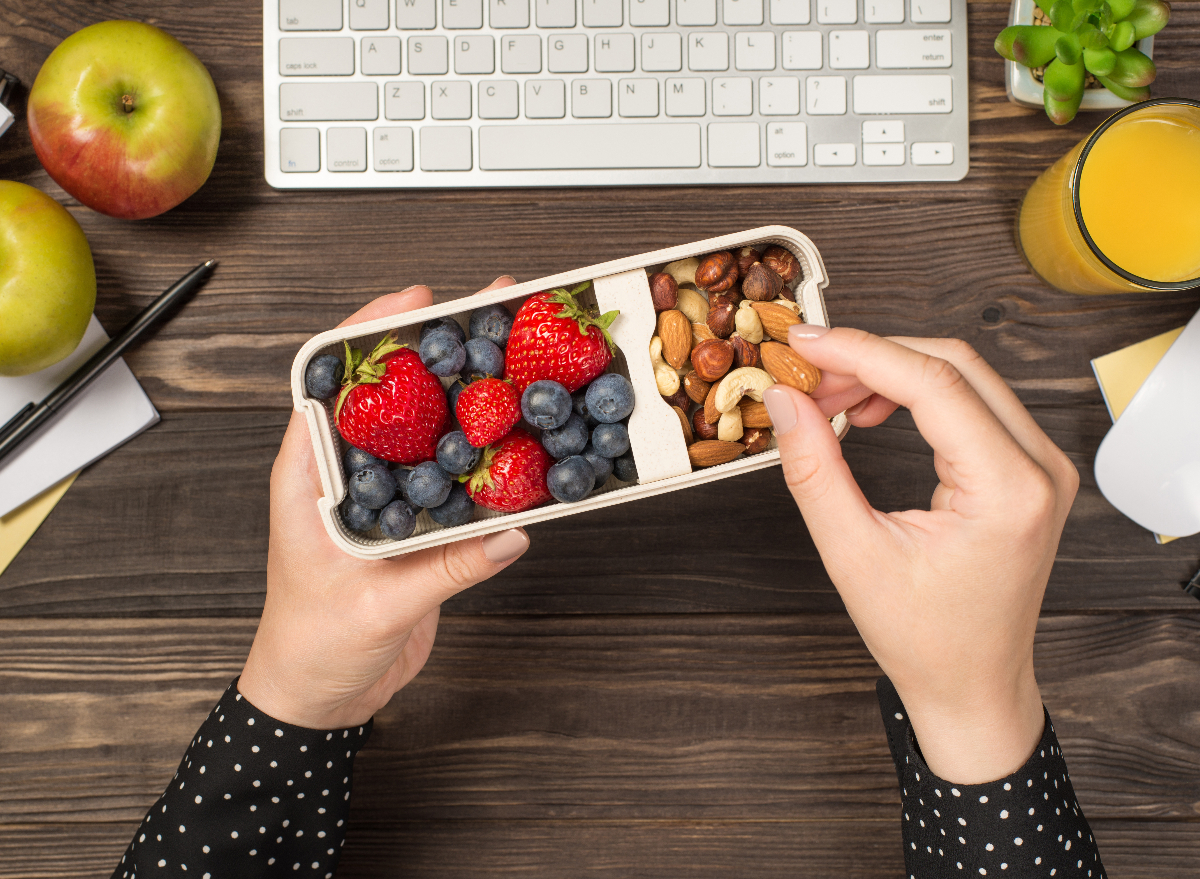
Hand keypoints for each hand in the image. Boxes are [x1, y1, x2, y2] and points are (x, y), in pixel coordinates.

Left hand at [239, 278, 529, 729]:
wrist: (321, 696)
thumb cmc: (312, 648)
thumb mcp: (375, 607)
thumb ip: (444, 570)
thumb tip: (510, 533)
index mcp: (309, 477)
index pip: (330, 382)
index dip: (370, 333)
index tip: (416, 301)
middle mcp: (345, 474)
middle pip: (389, 391)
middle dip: (435, 347)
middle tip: (487, 310)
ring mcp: (382, 496)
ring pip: (425, 425)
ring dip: (465, 392)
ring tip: (513, 356)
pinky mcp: (412, 522)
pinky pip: (451, 473)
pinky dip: (483, 451)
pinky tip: (519, 437)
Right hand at [762, 325, 1078, 783]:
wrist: (973, 684)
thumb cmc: (925, 638)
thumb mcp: (853, 555)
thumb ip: (814, 471)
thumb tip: (785, 401)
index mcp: (1007, 490)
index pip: (933, 383)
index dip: (860, 352)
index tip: (803, 343)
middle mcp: (1038, 467)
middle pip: (952, 364)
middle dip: (871, 358)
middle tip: (807, 375)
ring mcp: (1040, 465)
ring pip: (961, 376)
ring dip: (891, 373)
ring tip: (830, 400)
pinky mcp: (1027, 469)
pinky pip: (971, 403)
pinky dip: (914, 395)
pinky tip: (870, 413)